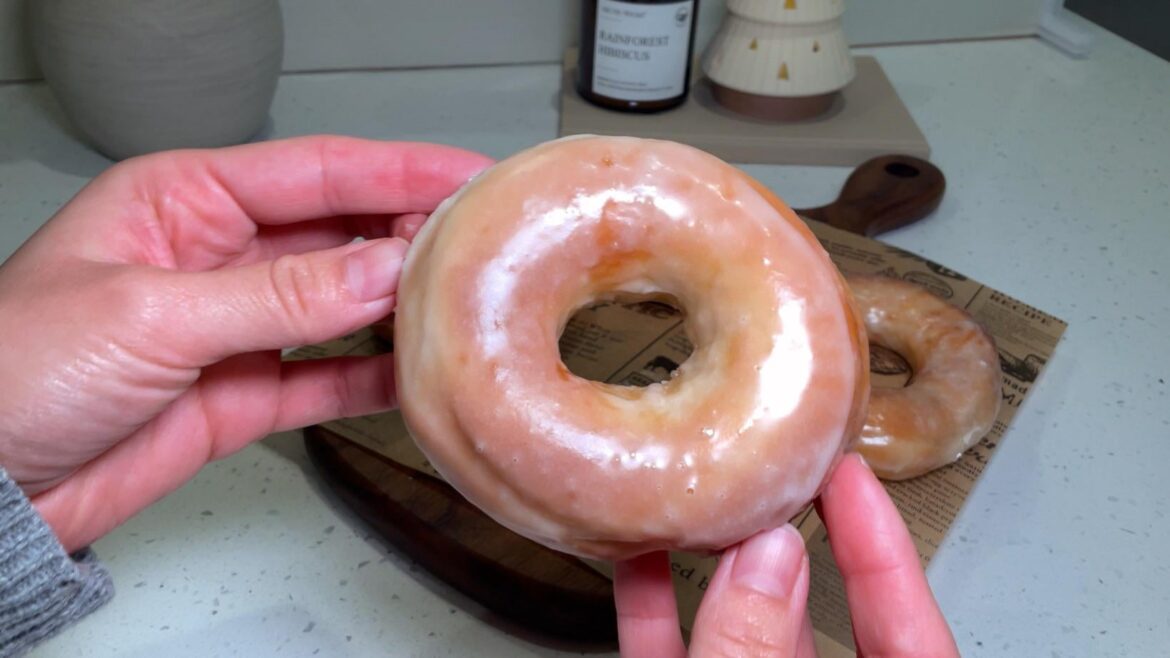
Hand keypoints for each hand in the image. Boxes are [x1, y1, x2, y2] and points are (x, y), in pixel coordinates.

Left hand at [0, 136, 491, 552]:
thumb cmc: (12, 371)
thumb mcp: (151, 314)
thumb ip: (276, 296)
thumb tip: (379, 269)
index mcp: (182, 200)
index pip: (314, 169)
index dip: (398, 169)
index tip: (468, 175)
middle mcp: (218, 253)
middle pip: (338, 232)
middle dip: (408, 236)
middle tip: (480, 246)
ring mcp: (235, 325)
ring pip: (340, 303)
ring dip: (397, 305)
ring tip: (461, 305)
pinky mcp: (243, 393)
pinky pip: (325, 376)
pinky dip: (372, 376)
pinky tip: (415, 371)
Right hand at [613, 454, 958, 656]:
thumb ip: (757, 651)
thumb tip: (764, 561)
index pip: (912, 631)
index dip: (885, 546)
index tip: (852, 476)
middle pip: (813, 614)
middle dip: (783, 538)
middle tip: (765, 470)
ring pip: (737, 628)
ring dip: (711, 565)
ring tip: (695, 497)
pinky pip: (671, 652)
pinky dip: (653, 605)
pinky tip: (638, 556)